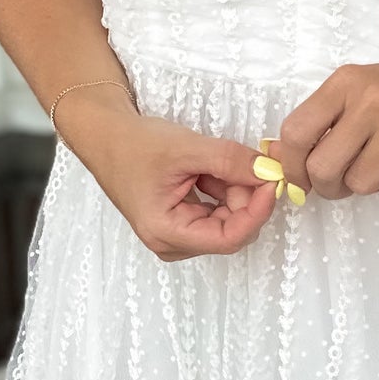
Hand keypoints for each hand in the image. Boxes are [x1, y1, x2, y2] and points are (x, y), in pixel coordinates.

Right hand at [54, 89, 281, 259]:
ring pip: (228, 219)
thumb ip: (230, 161)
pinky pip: (218, 210)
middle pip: (231, 229)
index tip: (271, 181)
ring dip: (236, 190)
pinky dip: (226, 188)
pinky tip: (213, 168)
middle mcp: (172, 242)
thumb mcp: (187, 148)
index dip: (257, 211)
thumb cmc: (134, 144)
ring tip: (224, 159)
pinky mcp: (184, 221)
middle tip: (254, 161)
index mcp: (166, 233)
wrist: (107, 136)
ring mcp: (178, 233)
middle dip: (247, 196)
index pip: (228, 238)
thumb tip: (269, 172)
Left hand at [276, 42, 378, 202]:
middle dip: (329, 187)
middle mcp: (372, 98)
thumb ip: (322, 122)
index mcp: (347, 82)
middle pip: (323, 168)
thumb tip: (273, 158)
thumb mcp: (362, 91)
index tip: (303, 178)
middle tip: (346, 181)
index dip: (292, 166)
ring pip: (360, 184)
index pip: (295, 133)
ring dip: (370, 185)